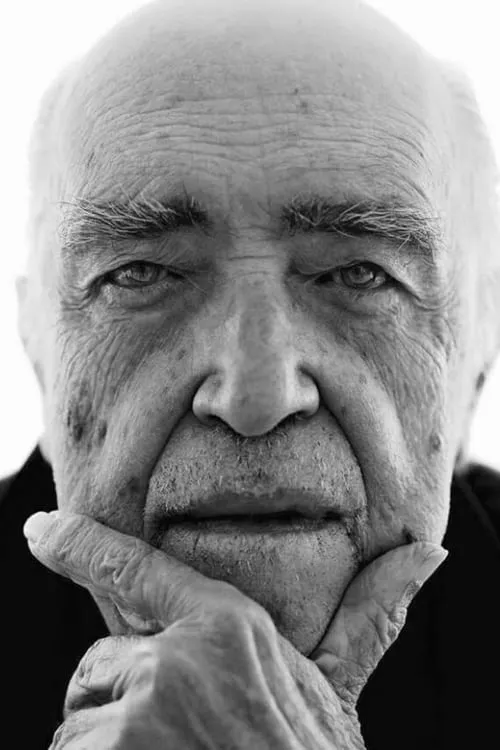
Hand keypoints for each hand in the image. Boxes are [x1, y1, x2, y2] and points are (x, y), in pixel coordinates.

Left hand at [24, 511, 446, 748]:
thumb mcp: (337, 692)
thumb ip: (369, 616)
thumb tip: (431, 553)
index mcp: (228, 627)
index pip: (136, 572)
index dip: (82, 545)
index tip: (41, 527)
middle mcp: (176, 661)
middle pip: (99, 667)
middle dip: (122, 703)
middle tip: (182, 746)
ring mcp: (136, 720)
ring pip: (78, 723)